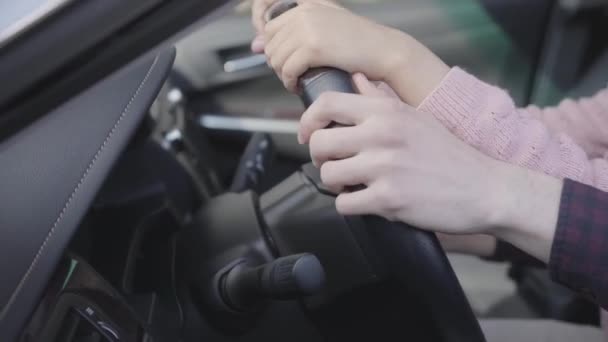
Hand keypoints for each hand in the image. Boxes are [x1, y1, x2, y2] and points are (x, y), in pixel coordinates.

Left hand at [263, 1, 448, 105]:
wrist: (385, 51)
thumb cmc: (360, 44)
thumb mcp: (324, 29)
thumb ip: (292, 32)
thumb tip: (255, 45)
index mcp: (307, 6)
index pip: (269, 26)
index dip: (270, 47)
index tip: (277, 60)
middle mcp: (305, 14)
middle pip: (270, 44)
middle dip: (277, 63)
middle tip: (292, 74)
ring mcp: (308, 29)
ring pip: (276, 58)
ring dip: (283, 74)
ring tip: (296, 81)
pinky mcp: (314, 47)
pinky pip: (288, 69)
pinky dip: (289, 81)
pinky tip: (298, 85)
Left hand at [299, 74, 562, 258]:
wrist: (484, 188)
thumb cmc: (448, 153)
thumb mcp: (414, 116)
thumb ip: (380, 97)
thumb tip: (355, 78)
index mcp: (386, 110)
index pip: (327, 104)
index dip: (308, 121)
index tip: (308, 136)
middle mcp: (382, 133)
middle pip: (320, 143)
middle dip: (322, 159)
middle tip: (337, 166)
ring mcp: (384, 166)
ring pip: (328, 175)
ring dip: (336, 185)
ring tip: (354, 185)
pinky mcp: (388, 199)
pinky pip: (344, 204)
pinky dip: (350, 206)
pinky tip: (367, 202)